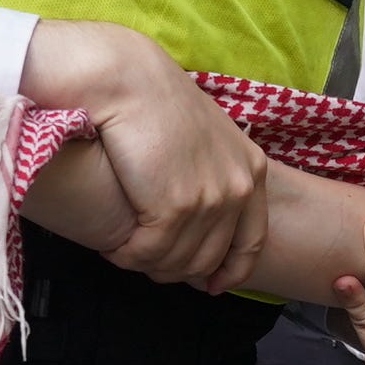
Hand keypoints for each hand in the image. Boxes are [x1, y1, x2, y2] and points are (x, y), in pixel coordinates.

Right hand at [31, 22, 272, 292]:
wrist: (126, 79)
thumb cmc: (153, 100)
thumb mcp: (202, 135)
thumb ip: (211, 169)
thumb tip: (199, 207)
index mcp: (251, 169)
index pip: (252, 241)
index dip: (231, 270)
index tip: (210, 286)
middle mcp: (238, 187)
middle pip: (210, 258)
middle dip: (176, 270)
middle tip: (145, 261)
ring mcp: (211, 199)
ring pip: (178, 261)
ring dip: (147, 263)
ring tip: (123, 250)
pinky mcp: (176, 208)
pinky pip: (150, 253)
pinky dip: (128, 255)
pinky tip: (113, 245)